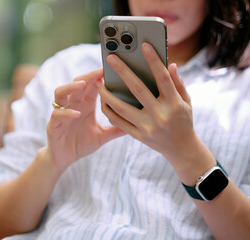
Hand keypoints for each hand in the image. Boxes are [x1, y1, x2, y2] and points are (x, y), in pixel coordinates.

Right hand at [45, 69, 124, 171]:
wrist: (64, 159)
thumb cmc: (81, 144)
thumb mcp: (102, 136)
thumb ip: (115, 130)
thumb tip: (136, 126)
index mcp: (85, 105)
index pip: (91, 86)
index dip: (98, 77)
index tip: (110, 70)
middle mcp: (72, 105)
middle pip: (76, 84)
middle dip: (87, 76)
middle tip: (99, 71)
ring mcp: (61, 113)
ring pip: (60, 93)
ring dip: (71, 87)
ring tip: (82, 85)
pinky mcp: (53, 125)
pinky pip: (57, 114)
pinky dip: (67, 112)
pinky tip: (77, 113)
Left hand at [99, 43, 195, 165]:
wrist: (181, 149)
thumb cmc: (184, 120)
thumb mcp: (186, 101)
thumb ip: (178, 83)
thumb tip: (171, 64)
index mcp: (175, 104)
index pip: (163, 78)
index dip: (153, 61)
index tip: (143, 45)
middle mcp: (160, 115)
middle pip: (138, 89)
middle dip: (123, 72)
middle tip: (110, 58)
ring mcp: (148, 127)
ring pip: (122, 108)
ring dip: (108, 94)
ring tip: (99, 83)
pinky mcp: (138, 136)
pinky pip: (119, 122)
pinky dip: (109, 111)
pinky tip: (103, 100)